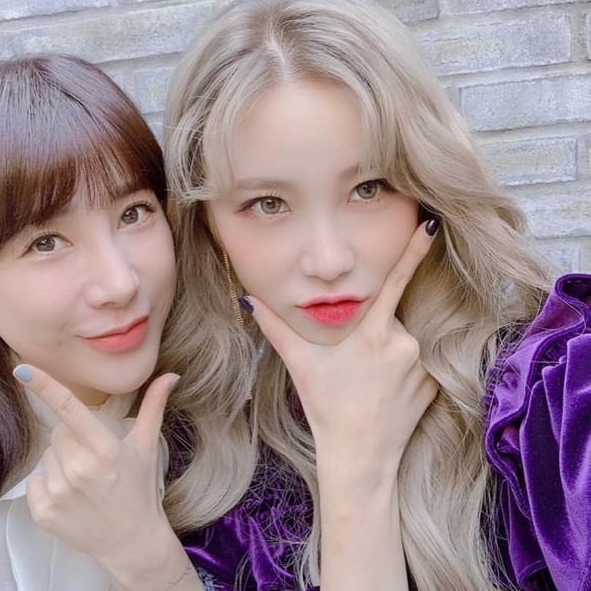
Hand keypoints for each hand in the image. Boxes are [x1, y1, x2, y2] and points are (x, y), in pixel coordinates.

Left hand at [13, 367, 188, 586]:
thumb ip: (154, 406)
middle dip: (73, 437)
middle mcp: (79, 470)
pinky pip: (35, 480)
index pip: (70, 409)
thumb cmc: (140, 488)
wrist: (131, 543)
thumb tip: (171, 375)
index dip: (45, 386)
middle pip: (59, 431)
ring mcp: (59, 493)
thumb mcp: (146, 446)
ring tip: (85, 479)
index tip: (22, 369)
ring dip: (62, 460)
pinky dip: (48, 483)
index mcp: (104, 449)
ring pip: (47, 455)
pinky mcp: (43, 513)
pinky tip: (71, 494)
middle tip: (94, 457)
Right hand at [246, 221, 438, 479]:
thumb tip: (249, 300)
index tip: (432, 224)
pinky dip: (401, 368)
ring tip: (368, 382)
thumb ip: (275, 328)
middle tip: (354, 366)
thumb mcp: (300, 364)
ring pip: (402, 340)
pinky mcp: (433, 383)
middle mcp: (402, 343)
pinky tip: (384, 391)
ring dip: (386, 350)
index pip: (394, 282)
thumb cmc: (327, 408)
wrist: (360, 458)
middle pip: (387, 319)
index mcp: (370, 333)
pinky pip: (417, 362)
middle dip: (371, 331)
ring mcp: (420, 365)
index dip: (414, 251)